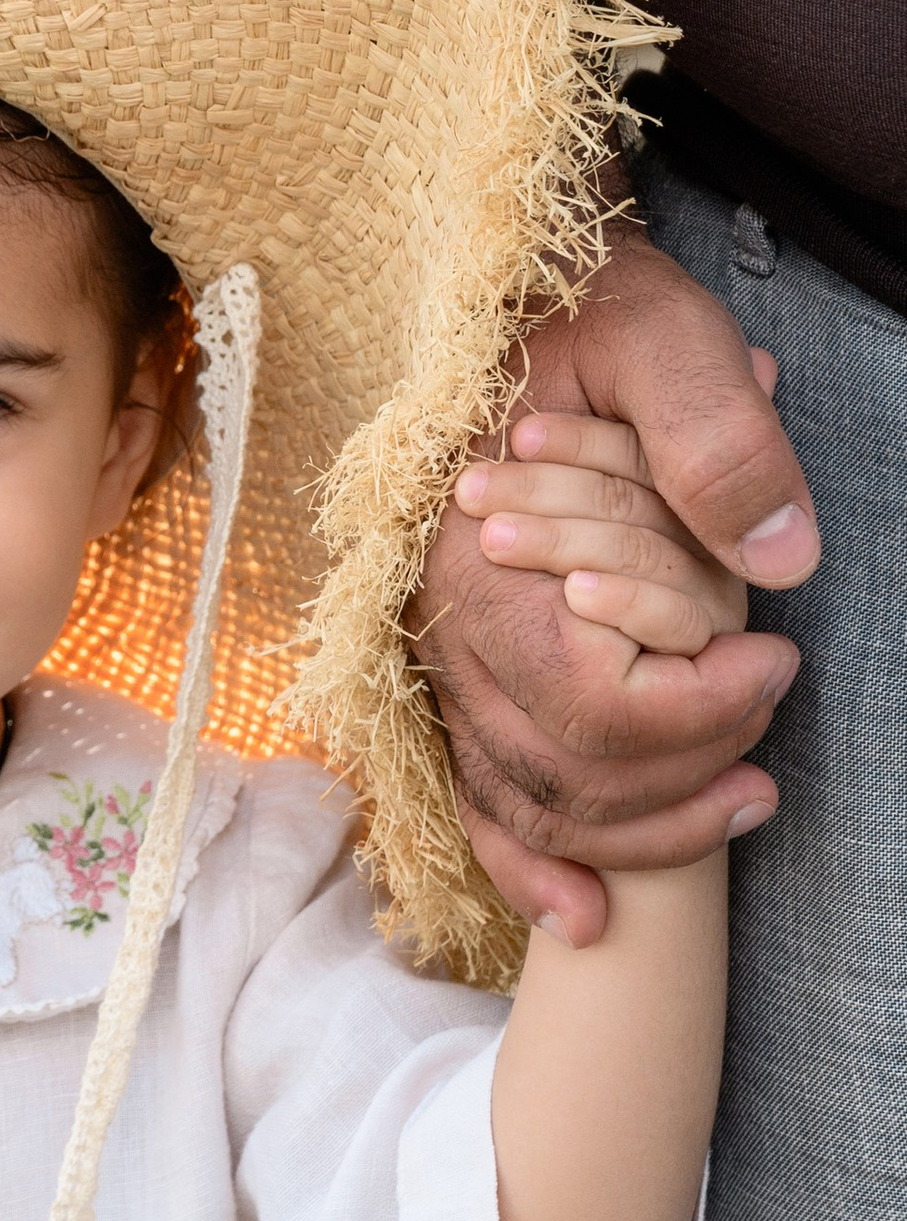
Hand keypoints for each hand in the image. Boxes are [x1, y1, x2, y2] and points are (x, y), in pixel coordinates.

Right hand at [412, 213, 816, 943]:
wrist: (513, 305)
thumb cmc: (586, 313)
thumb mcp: (662, 335)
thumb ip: (716, 435)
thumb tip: (779, 558)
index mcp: (479, 550)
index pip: (591, 698)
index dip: (702, 704)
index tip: (777, 654)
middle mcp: (442, 624)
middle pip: (565, 771)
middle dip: (692, 768)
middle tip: (778, 708)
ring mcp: (440, 660)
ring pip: (528, 805)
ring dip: (641, 832)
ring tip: (750, 801)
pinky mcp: (455, 678)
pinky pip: (476, 799)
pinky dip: (529, 868)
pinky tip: (585, 915)